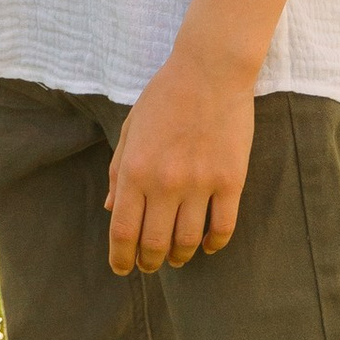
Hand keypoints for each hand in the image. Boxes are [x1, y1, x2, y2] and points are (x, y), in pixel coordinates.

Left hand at [105, 42, 254, 275]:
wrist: (210, 71)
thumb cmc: (165, 97)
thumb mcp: (131, 130)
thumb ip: (117, 171)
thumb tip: (109, 208)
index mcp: (134, 170)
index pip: (123, 231)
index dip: (121, 258)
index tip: (123, 268)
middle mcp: (165, 183)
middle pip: (154, 243)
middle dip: (149, 262)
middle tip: (150, 265)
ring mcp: (200, 184)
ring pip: (188, 241)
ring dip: (179, 256)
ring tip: (176, 256)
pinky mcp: (230, 181)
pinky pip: (222, 227)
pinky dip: (213, 244)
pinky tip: (206, 245)